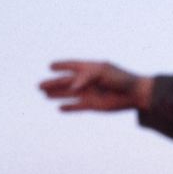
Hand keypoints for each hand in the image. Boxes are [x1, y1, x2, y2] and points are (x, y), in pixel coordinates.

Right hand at [39, 60, 153, 111]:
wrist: (133, 94)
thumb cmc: (119, 78)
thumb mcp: (102, 72)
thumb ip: (86, 77)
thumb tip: (73, 87)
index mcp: (89, 69)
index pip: (72, 66)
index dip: (61, 65)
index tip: (50, 66)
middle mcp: (87, 81)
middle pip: (65, 82)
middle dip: (53, 83)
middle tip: (39, 86)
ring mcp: (89, 93)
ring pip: (68, 94)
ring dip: (56, 94)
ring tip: (44, 94)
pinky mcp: (92, 105)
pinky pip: (77, 106)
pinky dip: (68, 107)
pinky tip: (59, 108)